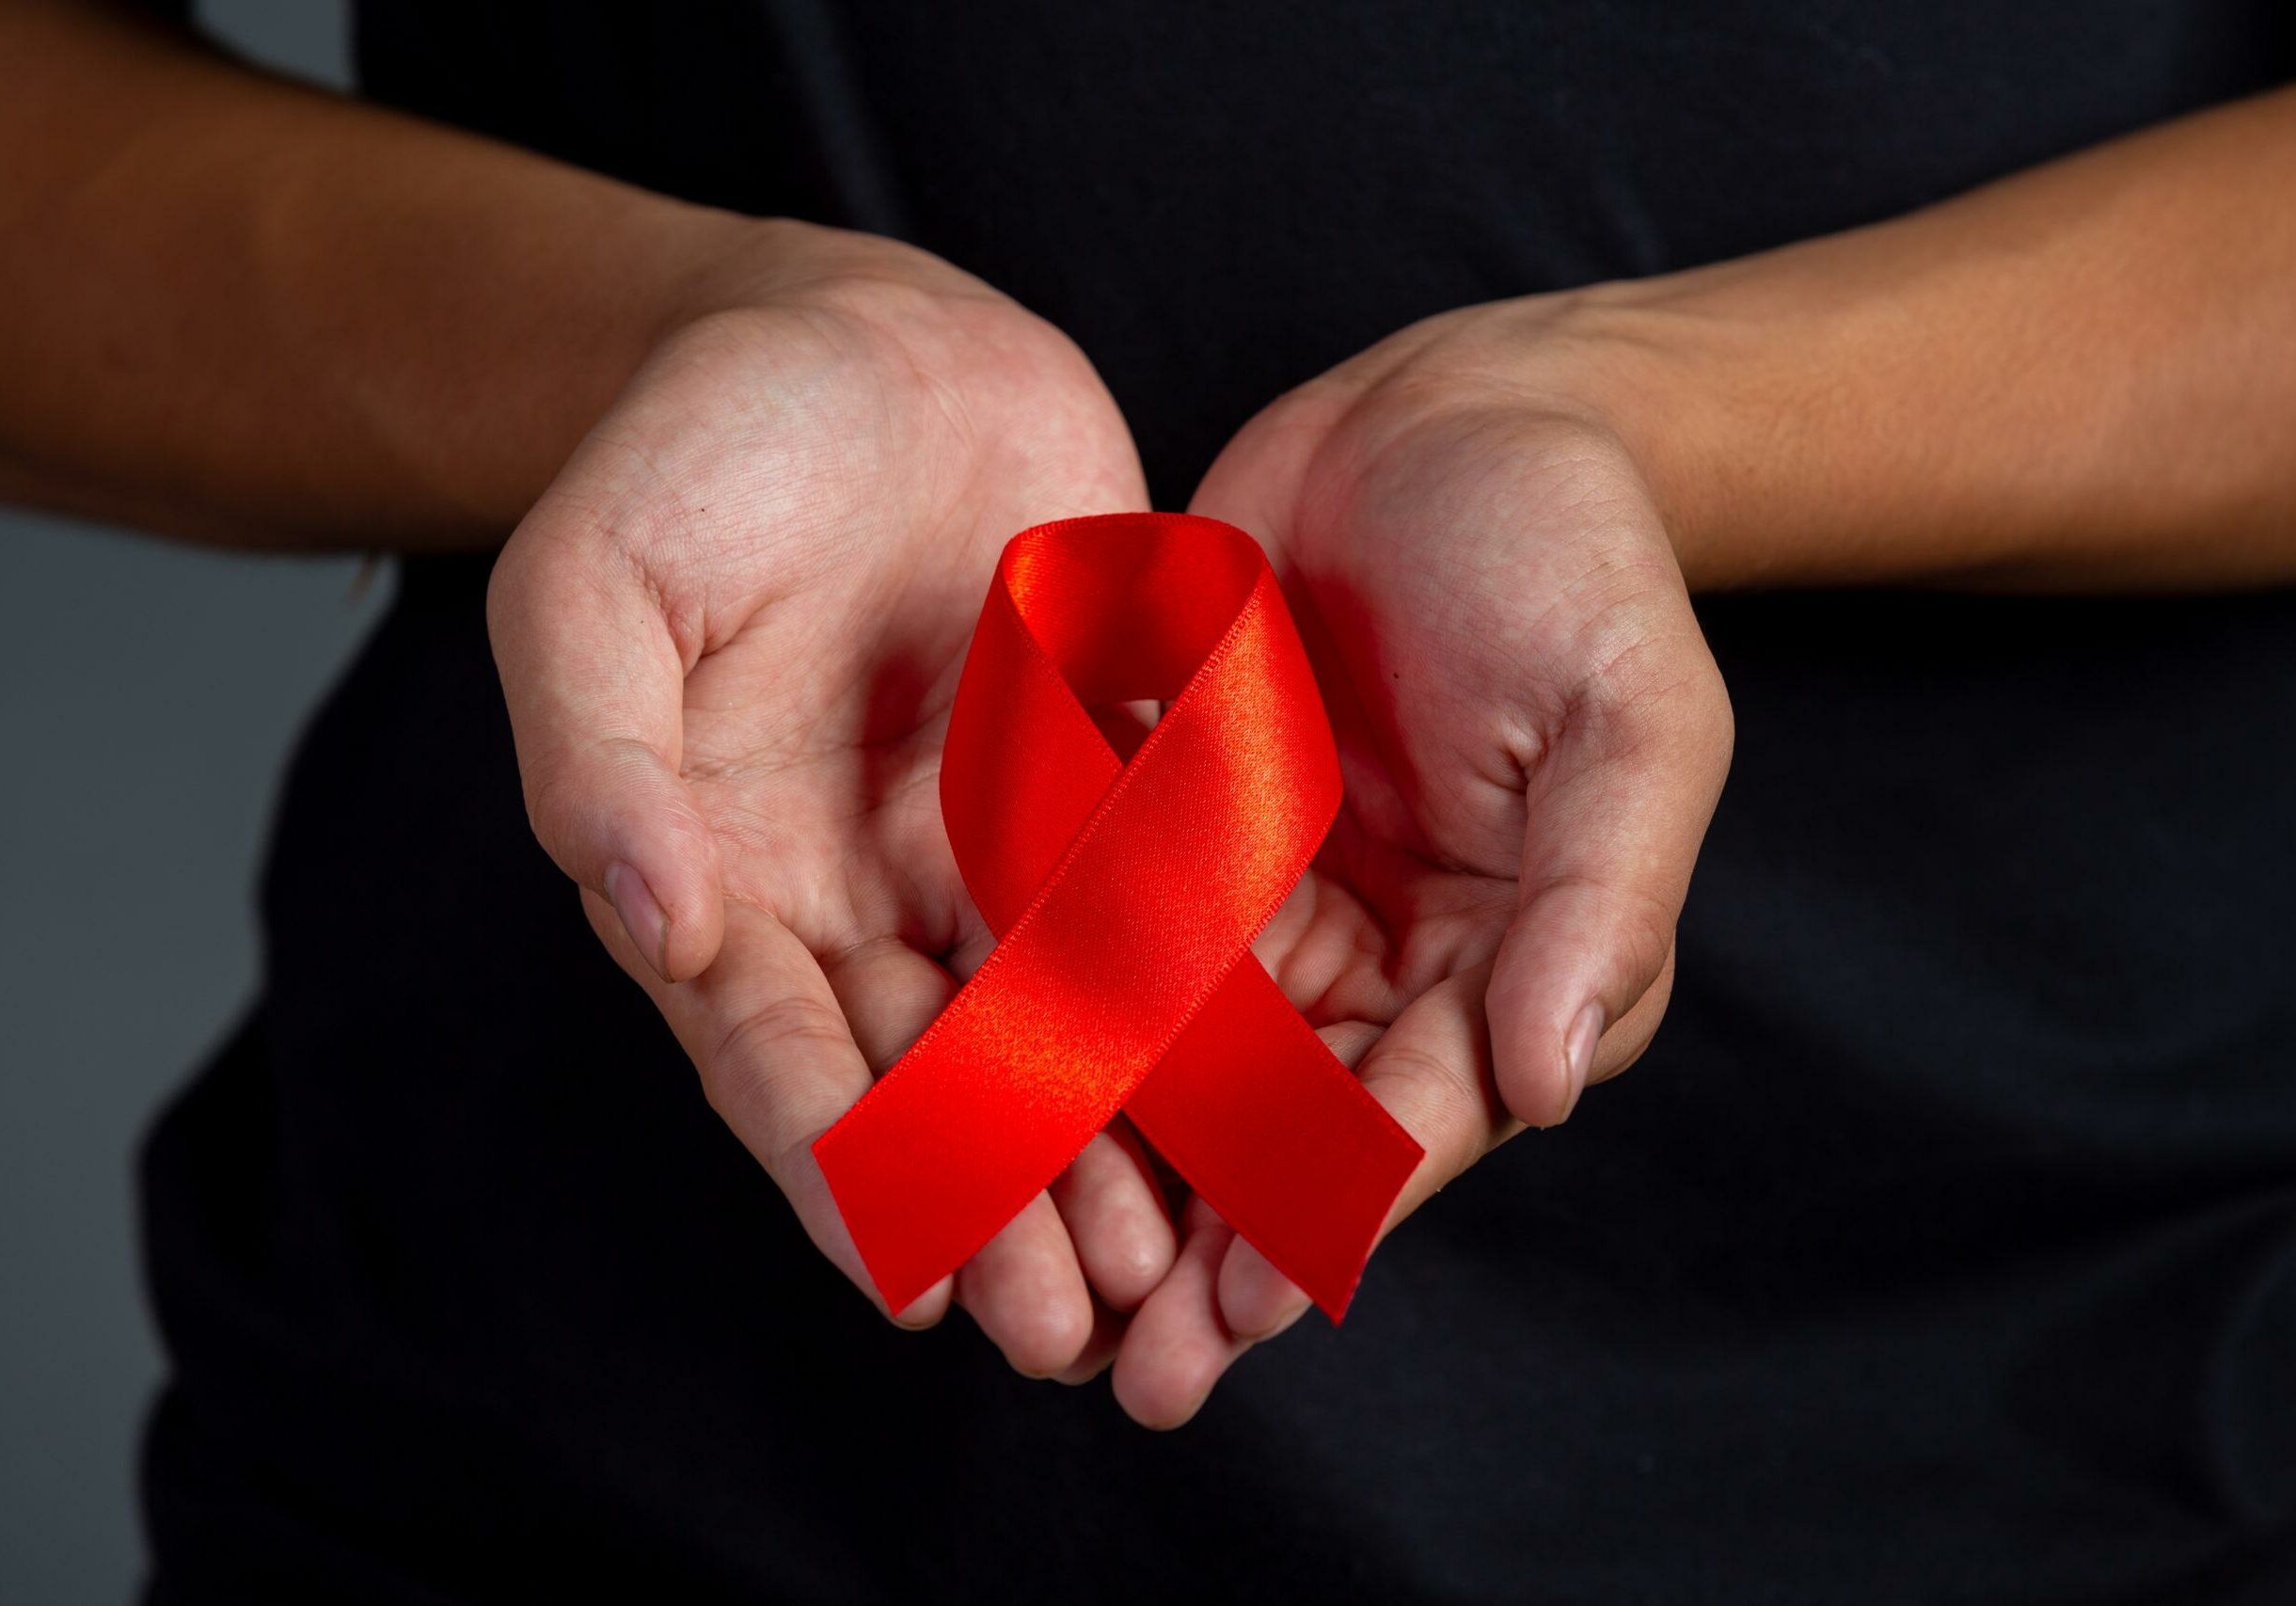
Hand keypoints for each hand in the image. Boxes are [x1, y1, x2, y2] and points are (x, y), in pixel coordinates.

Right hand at [487, 221, 1175, 1375]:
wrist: (854, 336)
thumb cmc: (693, 449)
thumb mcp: (595, 584)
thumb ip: (600, 757)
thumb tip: (654, 921)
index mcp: (722, 873)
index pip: (780, 1051)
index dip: (843, 1167)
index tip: (915, 1279)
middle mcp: (856, 891)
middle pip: (927, 1077)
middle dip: (995, 1204)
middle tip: (1066, 1334)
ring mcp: (979, 844)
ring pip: (1049, 1027)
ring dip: (1103, 1149)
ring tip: (1166, 1271)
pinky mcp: (1092, 782)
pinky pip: (1150, 907)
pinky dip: (1192, 1006)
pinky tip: (1253, 1095)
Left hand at [1108, 301, 1733, 1423]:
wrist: (1450, 411)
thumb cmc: (1575, 556)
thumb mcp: (1632, 719)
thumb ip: (1600, 900)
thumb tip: (1557, 1084)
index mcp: (1503, 962)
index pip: (1409, 1119)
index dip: (1321, 1223)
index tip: (1235, 1325)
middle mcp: (1381, 958)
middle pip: (1278, 1128)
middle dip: (1198, 1247)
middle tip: (1108, 1371)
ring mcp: (1272, 895)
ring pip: (1176, 1056)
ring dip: (1107, 1166)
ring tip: (1017, 1267)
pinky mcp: (1177, 821)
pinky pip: (1106, 928)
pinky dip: (1047, 1011)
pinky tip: (968, 1089)